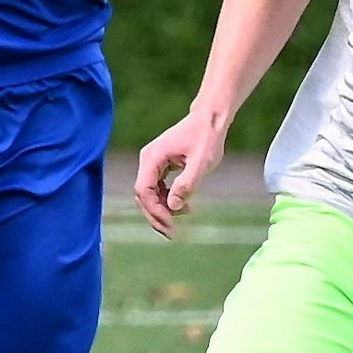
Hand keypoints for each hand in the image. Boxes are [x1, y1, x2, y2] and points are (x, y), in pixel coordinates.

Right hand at [133, 110, 227, 238]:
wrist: (210, 119)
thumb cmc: (207, 138)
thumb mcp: (201, 162)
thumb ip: (186, 184)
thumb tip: (172, 206)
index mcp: (153, 157)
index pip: (143, 190)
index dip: (154, 210)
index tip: (170, 224)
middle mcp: (148, 160)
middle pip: (143, 195)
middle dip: (156, 215)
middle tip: (173, 233)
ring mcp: (153, 163)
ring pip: (149, 194)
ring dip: (162, 210)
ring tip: (183, 218)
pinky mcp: (160, 165)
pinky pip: (157, 188)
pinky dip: (167, 200)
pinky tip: (183, 206)